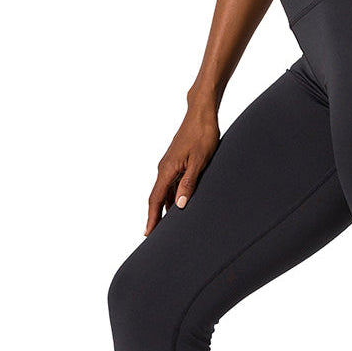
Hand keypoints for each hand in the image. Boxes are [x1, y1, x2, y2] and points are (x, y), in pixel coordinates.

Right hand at [145, 104, 220, 235]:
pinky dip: (171, 197)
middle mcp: (164, 168)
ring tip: (167, 227)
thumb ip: (189, 183)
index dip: (153, 218)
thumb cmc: (203, 134)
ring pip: (164, 192)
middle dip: (156, 217)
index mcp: (167, 170)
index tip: (148, 234)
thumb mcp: (200, 161)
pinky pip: (170, 184)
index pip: (156, 199)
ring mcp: (169, 165)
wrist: (201, 113)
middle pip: (157, 198)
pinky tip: (177, 206)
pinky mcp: (175, 162)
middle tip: (155, 236)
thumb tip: (179, 205)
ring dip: (165, 208)